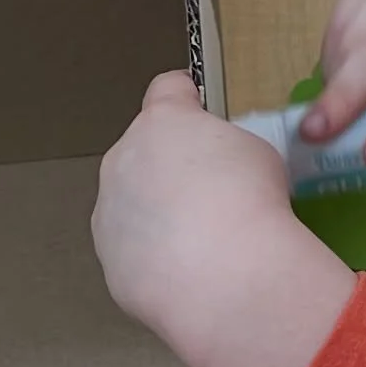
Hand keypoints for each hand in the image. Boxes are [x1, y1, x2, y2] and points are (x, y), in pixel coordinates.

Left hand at [93, 74, 355, 366]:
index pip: (166, 90)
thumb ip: (224, 149)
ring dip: (157, 215)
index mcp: (162, 123)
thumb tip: (217, 168)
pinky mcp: (111, 264)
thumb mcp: (256, 153)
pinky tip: (188, 274)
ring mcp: (109, 215)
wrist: (227, 276)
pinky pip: (133, 253)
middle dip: (169, 166)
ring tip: (200, 242)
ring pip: (130, 206)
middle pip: (142, 152)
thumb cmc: (250, 203)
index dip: (185, 97)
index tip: (198, 108)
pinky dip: (155, 260)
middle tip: (209, 193)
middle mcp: (122, 162)